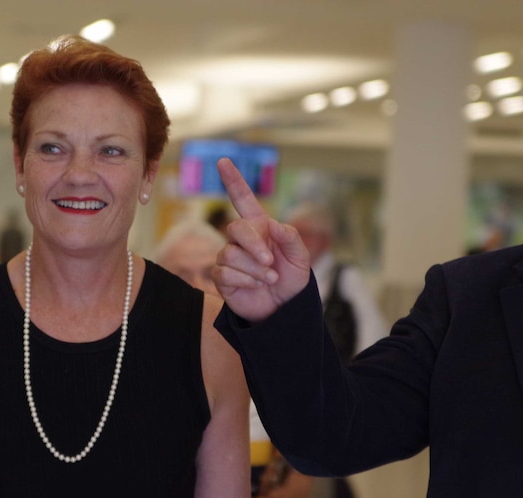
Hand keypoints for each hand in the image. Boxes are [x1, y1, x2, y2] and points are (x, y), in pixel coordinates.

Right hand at [211, 158, 310, 322]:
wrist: (283, 309)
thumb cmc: (291, 280)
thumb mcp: (300, 258)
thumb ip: (290, 238)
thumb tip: (272, 225)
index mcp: (260, 227)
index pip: (243, 199)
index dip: (234, 180)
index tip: (224, 161)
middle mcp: (242, 240)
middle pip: (236, 229)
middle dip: (254, 245)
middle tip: (270, 263)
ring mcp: (229, 257)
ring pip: (231, 253)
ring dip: (254, 269)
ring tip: (269, 279)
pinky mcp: (221, 276)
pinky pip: (225, 272)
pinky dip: (245, 280)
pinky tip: (255, 286)